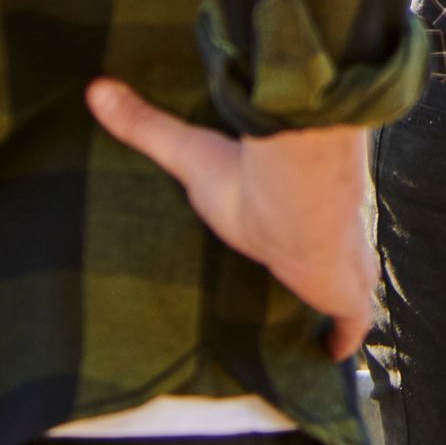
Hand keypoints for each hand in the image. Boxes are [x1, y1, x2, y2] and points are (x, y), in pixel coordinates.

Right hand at [86, 80, 375, 360]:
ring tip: (310, 322)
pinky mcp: (347, 301)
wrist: (295, 201)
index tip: (278, 234)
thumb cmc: (248, 178)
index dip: (293, 225)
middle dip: (317, 265)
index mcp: (297, 202)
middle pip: (327, 250)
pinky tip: (330, 356)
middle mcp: (326, 231)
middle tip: (291, 283)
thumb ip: (147, 126)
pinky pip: (349, 330)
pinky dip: (341, 342)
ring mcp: (343, 269)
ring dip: (331, 302)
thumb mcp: (189, 153)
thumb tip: (96, 89)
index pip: (301, 213)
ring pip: (346, 288)